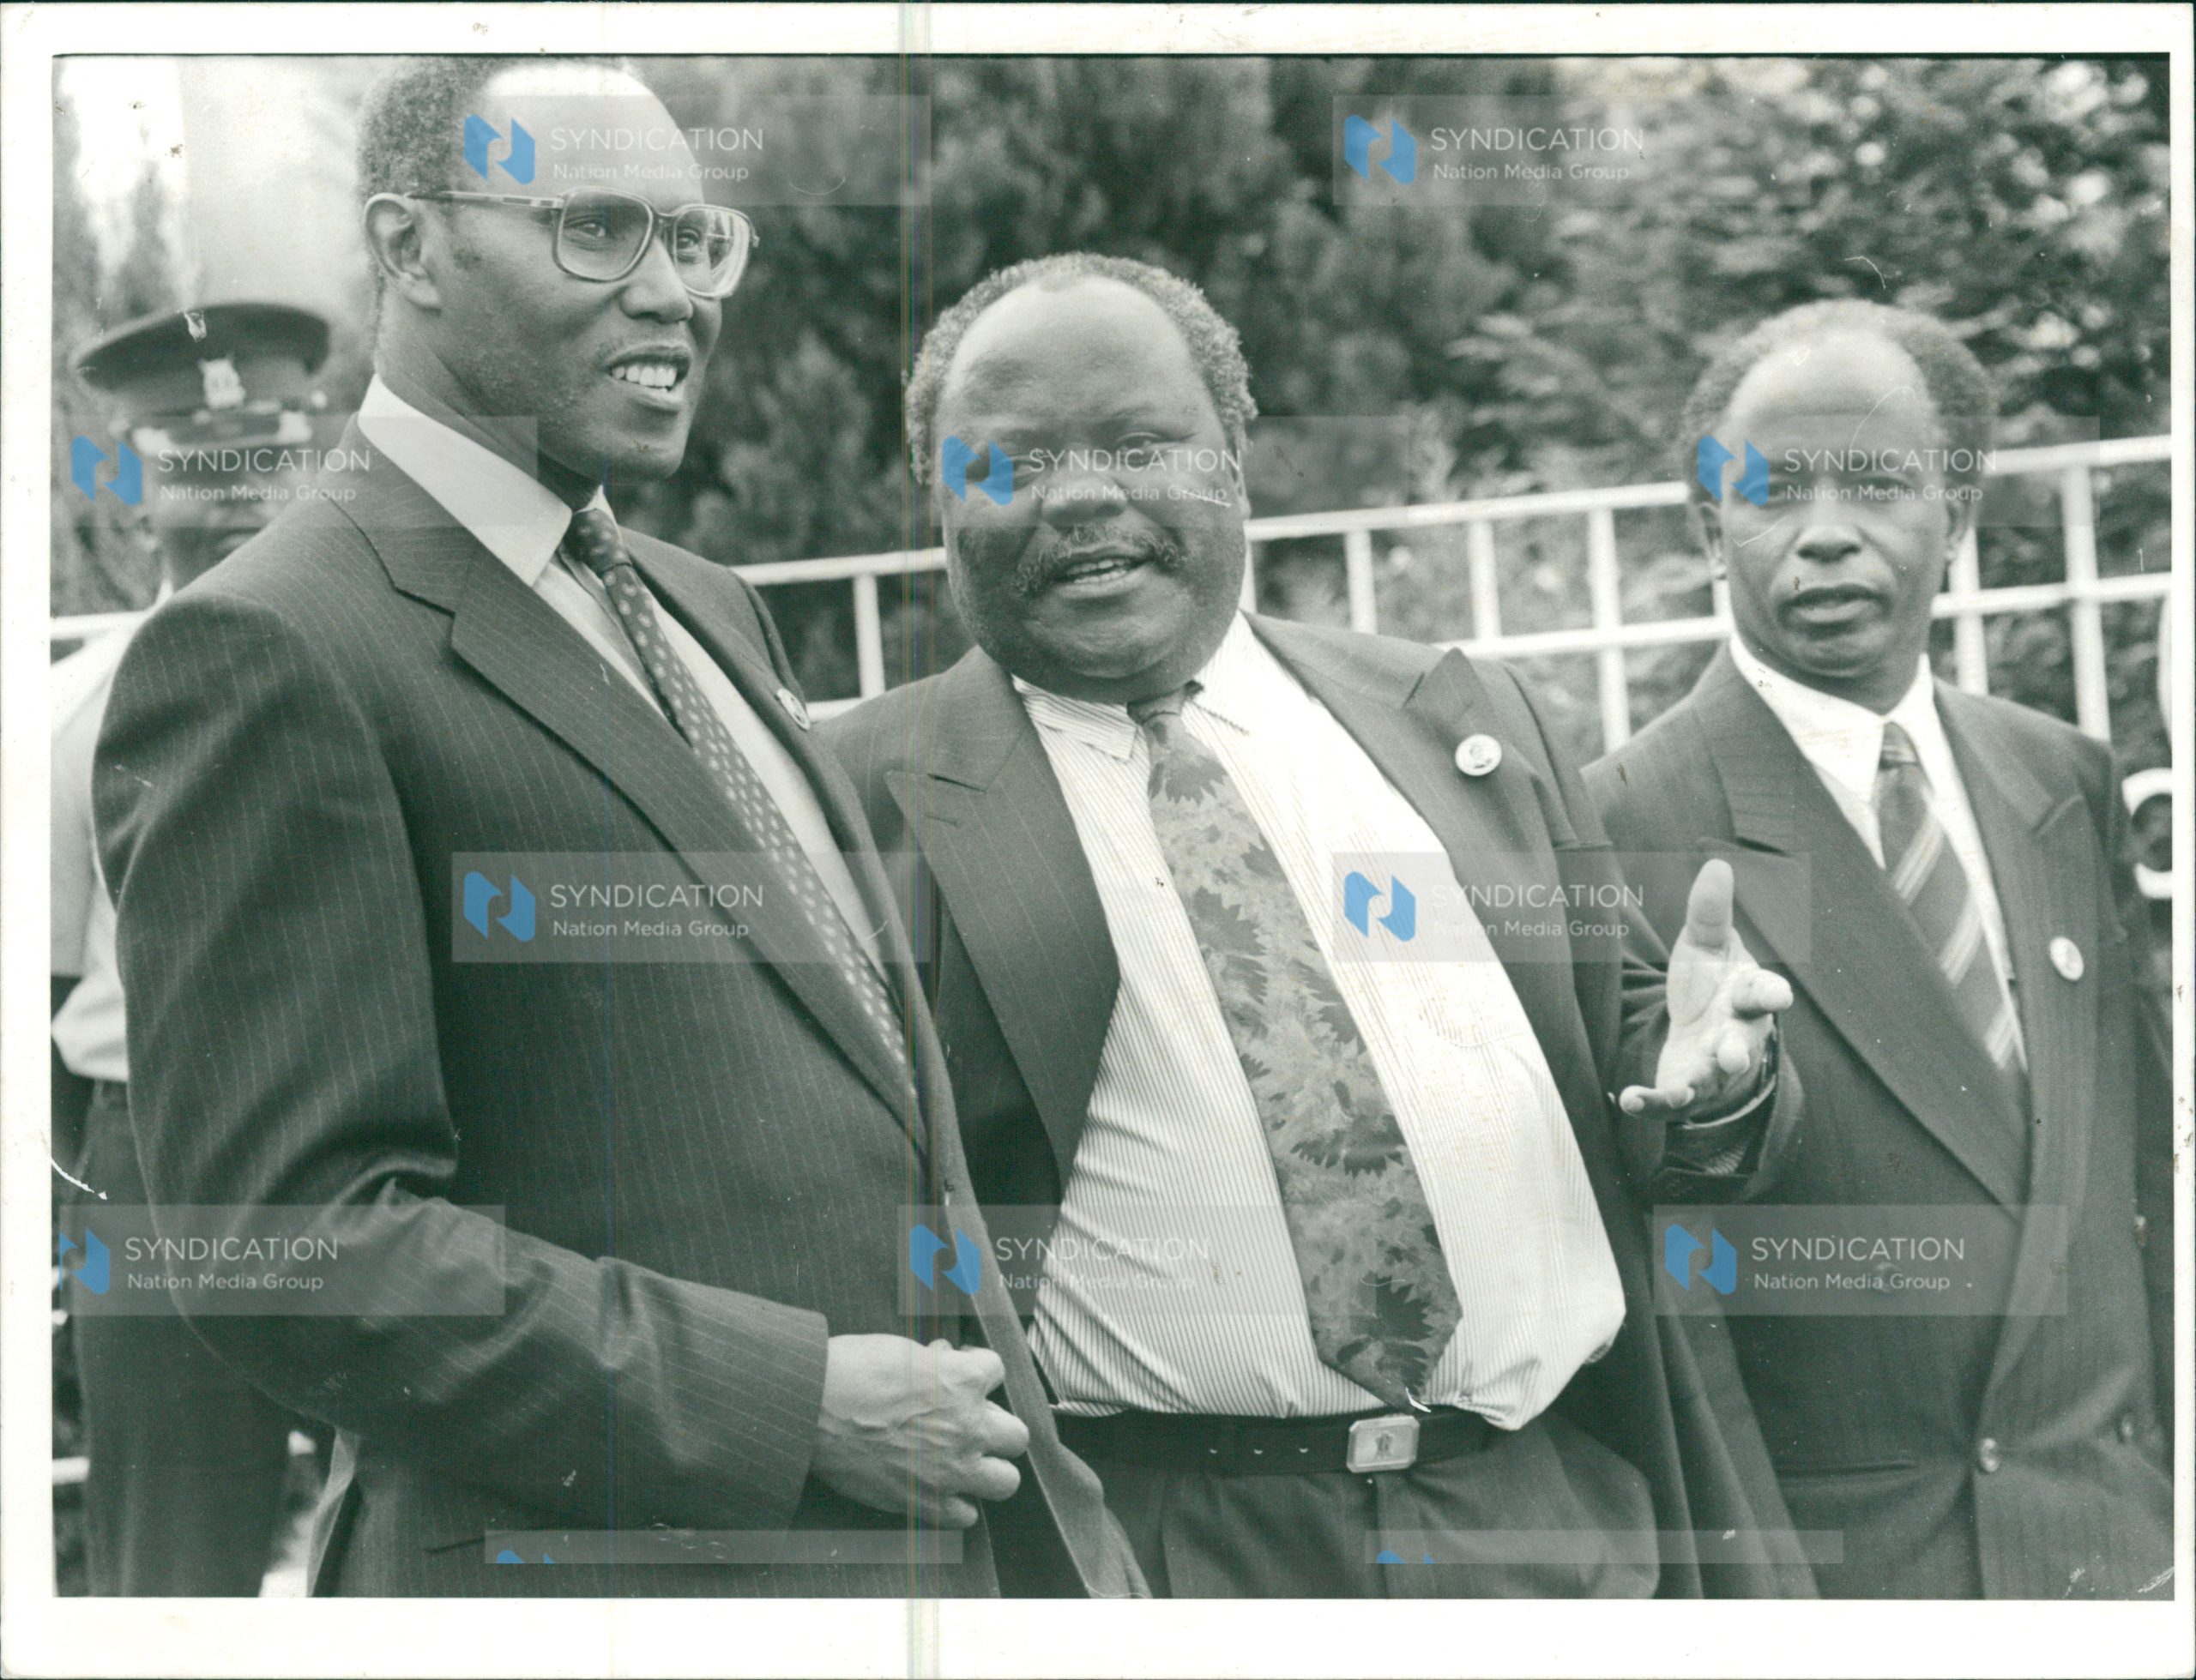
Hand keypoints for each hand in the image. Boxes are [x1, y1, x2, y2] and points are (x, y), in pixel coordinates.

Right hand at [809, 1334, 1028, 1528]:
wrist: (813, 1408)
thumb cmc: (851, 1371)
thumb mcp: (902, 1350)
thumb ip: (934, 1362)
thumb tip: (943, 1360)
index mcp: (964, 1381)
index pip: (997, 1370)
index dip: (978, 1369)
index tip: (963, 1372)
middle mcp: (968, 1427)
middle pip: (1016, 1435)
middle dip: (995, 1425)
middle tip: (971, 1422)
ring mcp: (951, 1469)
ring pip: (1005, 1482)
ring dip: (989, 1470)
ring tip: (968, 1461)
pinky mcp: (925, 1502)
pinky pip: (966, 1515)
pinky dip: (956, 1504)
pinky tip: (940, 1488)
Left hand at [1619, 858, 1791, 1120]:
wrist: (1701, 1032)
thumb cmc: (1712, 981)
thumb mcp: (1706, 944)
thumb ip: (1709, 912)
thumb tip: (1716, 864)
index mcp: (1749, 993)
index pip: (1765, 992)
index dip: (1772, 993)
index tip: (1780, 995)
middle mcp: (1738, 1033)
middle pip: (1744, 1044)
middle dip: (1740, 1051)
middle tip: (1735, 1056)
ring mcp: (1714, 1066)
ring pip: (1713, 1079)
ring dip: (1700, 1083)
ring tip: (1682, 1088)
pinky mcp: (1688, 1086)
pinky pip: (1672, 1100)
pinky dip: (1651, 1103)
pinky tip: (1628, 1100)